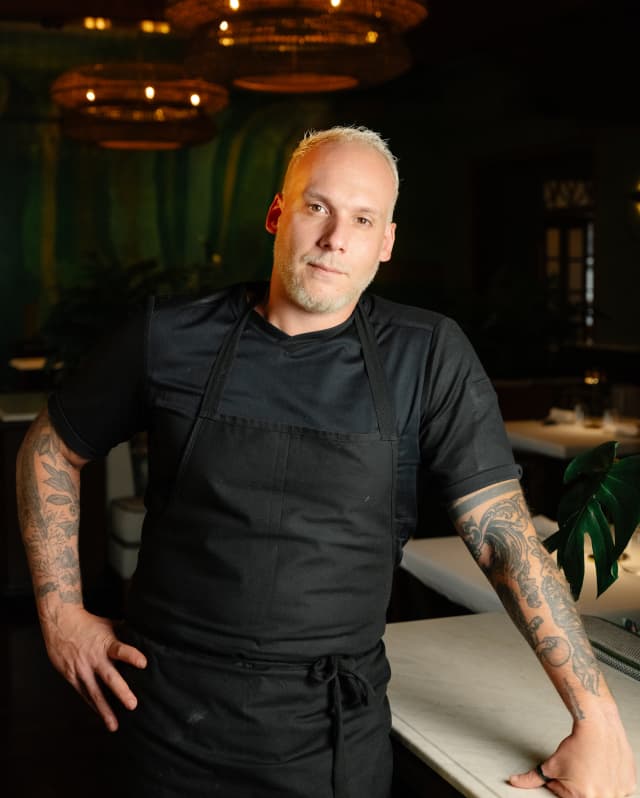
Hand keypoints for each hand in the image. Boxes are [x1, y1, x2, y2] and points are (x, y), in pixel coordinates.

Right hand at [41, 605, 146, 731]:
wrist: (59, 623)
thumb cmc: (89, 623)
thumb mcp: (108, 625)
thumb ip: (124, 633)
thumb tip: (145, 635)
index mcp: (105, 643)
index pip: (120, 649)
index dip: (131, 656)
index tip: (144, 663)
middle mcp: (94, 658)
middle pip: (109, 677)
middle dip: (121, 692)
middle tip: (133, 705)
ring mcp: (81, 669)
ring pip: (94, 693)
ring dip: (105, 710)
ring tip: (114, 725)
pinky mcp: (71, 676)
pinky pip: (84, 694)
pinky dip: (93, 705)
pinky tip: (101, 716)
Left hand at [508, 712, 636, 797]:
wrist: (599, 728)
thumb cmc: (577, 745)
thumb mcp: (551, 764)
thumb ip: (532, 778)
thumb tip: (514, 782)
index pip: (564, 795)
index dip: (561, 780)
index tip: (567, 767)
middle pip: (582, 796)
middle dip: (577, 783)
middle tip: (580, 766)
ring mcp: (619, 793)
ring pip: (600, 793)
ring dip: (594, 782)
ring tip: (592, 765)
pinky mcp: (629, 785)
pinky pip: (617, 788)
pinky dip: (610, 780)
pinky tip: (604, 767)